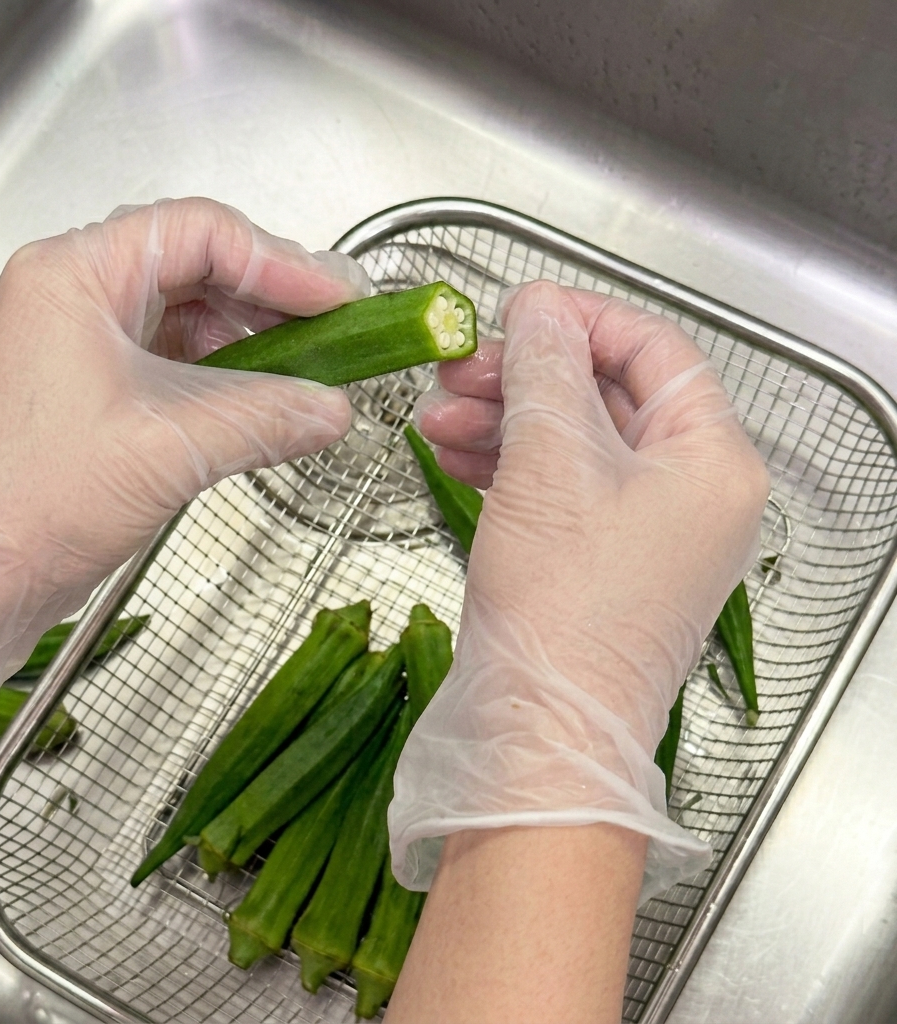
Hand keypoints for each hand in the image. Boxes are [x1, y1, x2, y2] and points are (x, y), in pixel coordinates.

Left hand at [0, 198, 367, 768]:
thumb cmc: (31, 502)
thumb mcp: (172, 447)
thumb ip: (268, 416)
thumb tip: (333, 408)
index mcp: (75, 276)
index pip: (200, 233)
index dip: (280, 262)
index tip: (336, 298)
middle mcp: (71, 296)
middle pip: (195, 266)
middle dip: (271, 299)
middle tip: (334, 328)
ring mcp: (78, 343)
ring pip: (185, 316)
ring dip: (251, 342)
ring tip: (307, 371)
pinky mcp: (89, 389)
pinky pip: (171, 361)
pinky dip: (221, 378)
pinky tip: (261, 403)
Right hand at [390, 281, 769, 900]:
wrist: (541, 736)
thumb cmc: (562, 602)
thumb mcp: (549, 465)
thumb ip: (545, 372)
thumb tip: (538, 307)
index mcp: (712, 461)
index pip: (656, 353)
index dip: (581, 322)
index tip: (513, 312)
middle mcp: (693, 495)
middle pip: (608, 399)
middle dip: (526, 379)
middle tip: (457, 369)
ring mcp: (649, 535)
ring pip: (575, 447)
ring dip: (506, 424)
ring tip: (435, 418)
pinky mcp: (604, 566)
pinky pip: (562, 493)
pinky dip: (510, 470)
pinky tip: (452, 457)